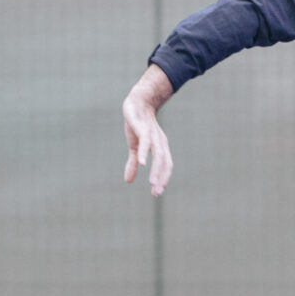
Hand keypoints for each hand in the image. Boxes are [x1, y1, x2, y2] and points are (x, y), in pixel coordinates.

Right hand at [122, 65, 173, 196]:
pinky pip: (146, 142)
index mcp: (160, 147)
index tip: (156, 193)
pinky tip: (143, 163)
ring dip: (156, 169)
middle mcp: (160, 142)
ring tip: (152, 183)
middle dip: (161, 178)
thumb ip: (134, 163)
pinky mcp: (143, 127)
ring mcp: (153, 135)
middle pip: (164, 162)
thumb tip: (129, 181)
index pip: (165, 166)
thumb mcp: (135, 147)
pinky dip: (145, 153)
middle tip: (156, 193)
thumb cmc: (138, 126)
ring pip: (158, 154)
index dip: (162, 179)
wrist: (137, 102)